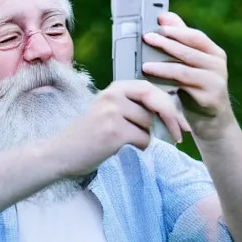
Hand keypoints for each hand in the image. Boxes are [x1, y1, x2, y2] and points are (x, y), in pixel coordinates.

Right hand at [50, 79, 189, 177]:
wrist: (62, 153)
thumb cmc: (89, 135)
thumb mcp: (109, 111)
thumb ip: (134, 105)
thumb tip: (172, 110)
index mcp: (113, 88)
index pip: (150, 88)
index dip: (169, 104)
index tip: (180, 120)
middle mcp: (112, 96)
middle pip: (156, 103)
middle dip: (172, 119)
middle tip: (179, 134)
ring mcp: (112, 113)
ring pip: (150, 125)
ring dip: (146, 136)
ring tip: (126, 141)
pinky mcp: (114, 132)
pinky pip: (144, 139)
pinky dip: (140, 147)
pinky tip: (121, 148)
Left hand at [142, 12, 234, 140]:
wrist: (212, 123)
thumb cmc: (195, 90)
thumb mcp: (189, 66)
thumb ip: (180, 42)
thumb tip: (165, 16)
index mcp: (213, 53)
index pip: (195, 36)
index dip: (176, 29)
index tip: (158, 23)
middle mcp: (217, 65)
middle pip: (188, 51)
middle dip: (165, 43)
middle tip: (146, 38)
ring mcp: (215, 81)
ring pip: (184, 70)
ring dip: (162, 66)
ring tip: (145, 65)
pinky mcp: (209, 98)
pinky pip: (184, 89)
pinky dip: (167, 84)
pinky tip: (152, 83)